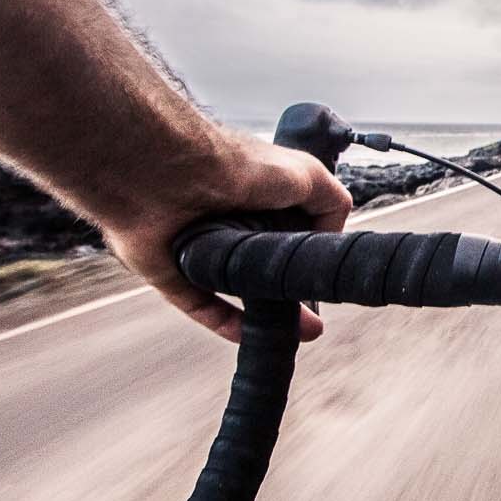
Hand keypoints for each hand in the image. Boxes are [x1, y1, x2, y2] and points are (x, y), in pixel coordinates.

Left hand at [97, 130, 352, 341]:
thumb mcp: (306, 174)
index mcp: (260, 195)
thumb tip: (333, 239)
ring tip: (295, 332)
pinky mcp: (173, 273)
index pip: (291, 229)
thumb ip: (331, 201)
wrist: (167, 173)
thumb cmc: (232, 164)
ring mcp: (201, 249)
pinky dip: (225, 324)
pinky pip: (200, 307)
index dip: (310, 252)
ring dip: (266, 314)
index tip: (326, 276)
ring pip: (237, 289)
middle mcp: (230, 220)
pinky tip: (250, 336)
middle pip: (265, 265)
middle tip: (313, 313)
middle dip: (291, 291)